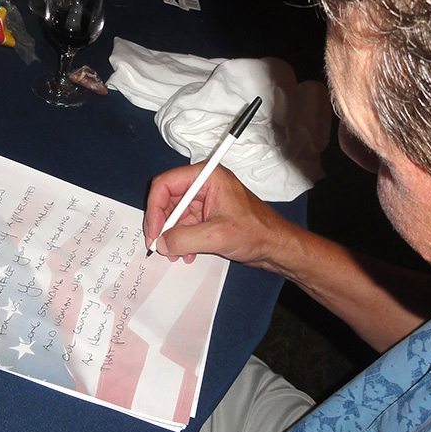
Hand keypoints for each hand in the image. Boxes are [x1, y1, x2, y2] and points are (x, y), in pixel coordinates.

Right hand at [143, 164, 296, 268]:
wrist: (276, 246)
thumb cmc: (257, 232)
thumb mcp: (217, 236)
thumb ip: (184, 239)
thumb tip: (161, 243)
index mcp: (207, 177)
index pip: (166, 184)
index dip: (155, 208)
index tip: (154, 232)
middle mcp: (204, 184)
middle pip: (167, 199)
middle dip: (162, 225)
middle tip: (159, 246)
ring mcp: (205, 200)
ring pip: (174, 215)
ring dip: (171, 236)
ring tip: (175, 255)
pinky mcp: (207, 215)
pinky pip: (184, 225)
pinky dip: (181, 240)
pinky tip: (187, 254)